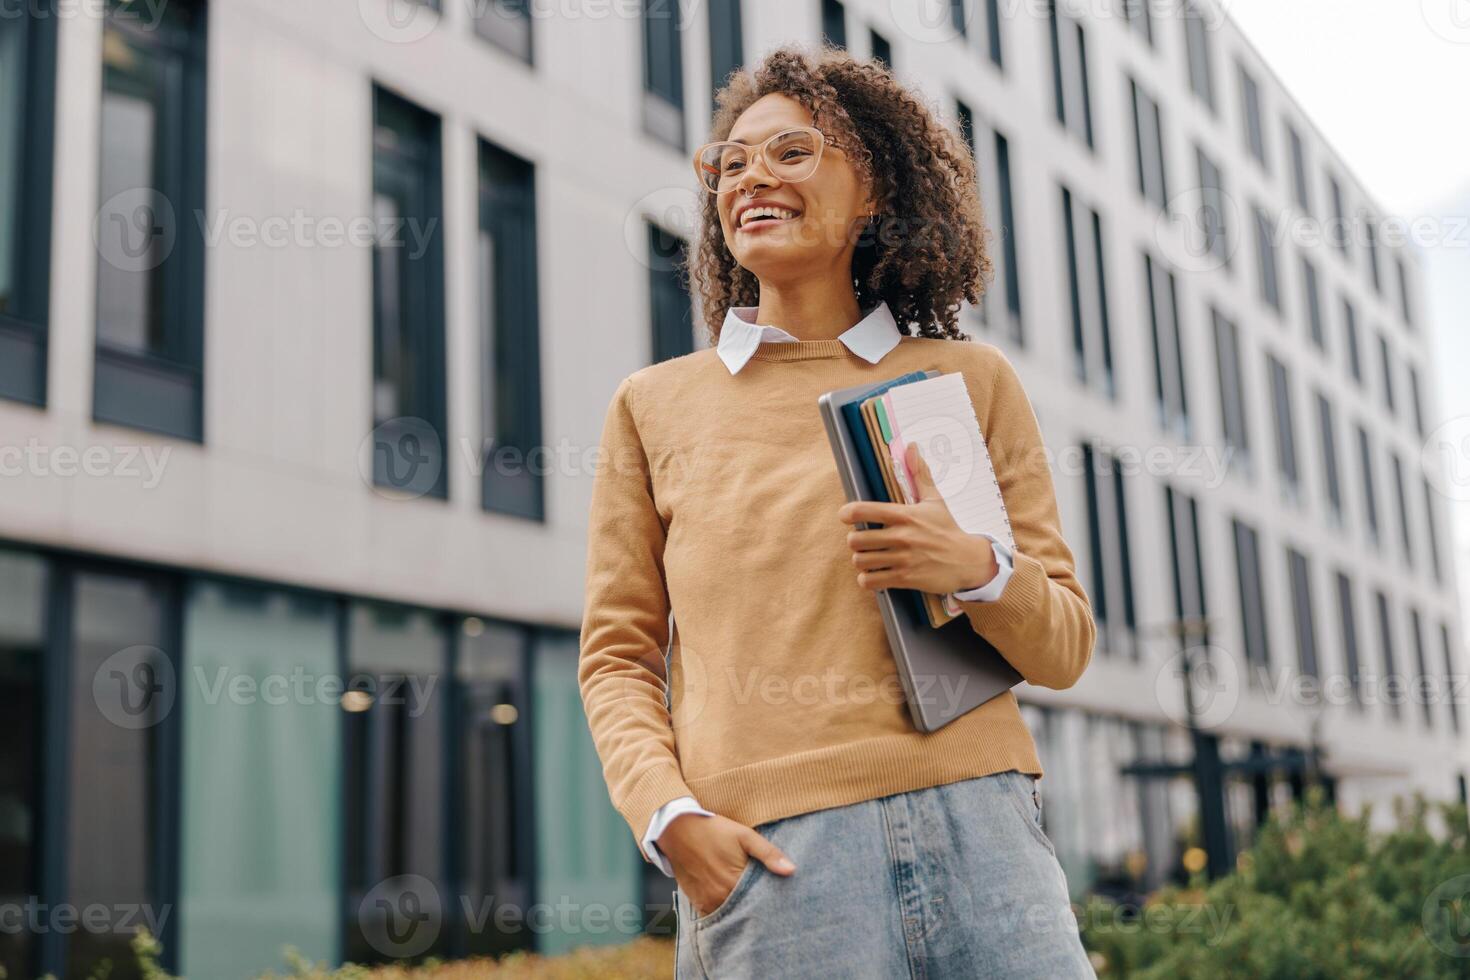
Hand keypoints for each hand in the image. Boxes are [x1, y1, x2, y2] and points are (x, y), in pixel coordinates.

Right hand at [660, 811, 795, 916]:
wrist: (678, 830)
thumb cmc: (714, 831)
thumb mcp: (744, 836)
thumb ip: (769, 854)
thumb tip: (791, 871)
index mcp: (736, 882)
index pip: (761, 901)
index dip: (771, 900)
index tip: (780, 899)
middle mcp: (721, 896)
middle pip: (747, 910)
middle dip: (757, 907)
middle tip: (767, 902)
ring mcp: (708, 901)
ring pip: (732, 914)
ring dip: (741, 910)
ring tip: (750, 902)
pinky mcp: (698, 902)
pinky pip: (715, 915)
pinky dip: (725, 912)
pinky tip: (732, 903)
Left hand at [837, 441, 998, 594]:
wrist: (967, 560)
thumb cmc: (947, 529)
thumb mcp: (934, 500)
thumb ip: (919, 474)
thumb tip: (911, 447)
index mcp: (905, 515)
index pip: (864, 510)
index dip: (848, 513)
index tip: (847, 516)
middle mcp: (901, 536)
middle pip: (856, 539)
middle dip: (855, 540)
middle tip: (862, 540)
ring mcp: (902, 559)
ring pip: (860, 561)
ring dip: (861, 560)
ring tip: (868, 557)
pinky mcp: (905, 578)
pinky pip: (871, 581)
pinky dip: (868, 579)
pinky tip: (874, 573)